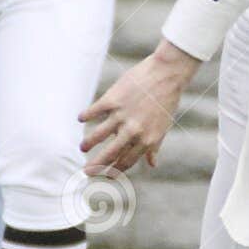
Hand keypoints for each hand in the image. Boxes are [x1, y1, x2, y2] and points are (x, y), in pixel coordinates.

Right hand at [80, 43, 197, 174]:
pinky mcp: (113, 99)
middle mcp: (133, 131)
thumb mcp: (164, 126)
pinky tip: (80, 118)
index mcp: (147, 140)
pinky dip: (86, 115)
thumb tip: (152, 164)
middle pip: (110, 154)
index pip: (126, 162)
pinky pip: (95, 111)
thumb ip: (155, 146)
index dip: (114, 171)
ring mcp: (121, 115)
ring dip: (88, 143)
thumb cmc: (167, 100)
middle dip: (96, 166)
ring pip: (98, 135)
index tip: (104, 175)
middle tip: (86, 172)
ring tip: (82, 148)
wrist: (167, 74)